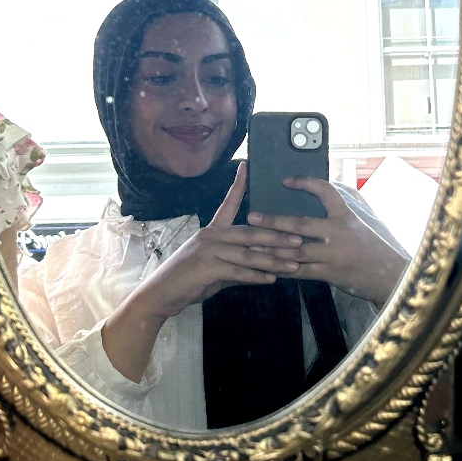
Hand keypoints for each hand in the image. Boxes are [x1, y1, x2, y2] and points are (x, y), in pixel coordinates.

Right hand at [134, 163, 304, 318]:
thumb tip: (263, 265)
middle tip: (299, 239)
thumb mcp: (216, 269)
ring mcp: (208, 251)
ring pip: (247, 254)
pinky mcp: (207, 268)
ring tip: (293, 264)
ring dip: (272, 260)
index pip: (227, 203)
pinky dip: (255, 276)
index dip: (237, 185)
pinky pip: (237, 272)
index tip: (246, 166)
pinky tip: (271, 279)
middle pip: (249, 232)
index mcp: (212, 231)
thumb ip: (238, 264)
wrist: (162, 294)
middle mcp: (210, 236)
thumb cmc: (188, 280)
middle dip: (277, 236)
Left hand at [247, 176, 408, 308]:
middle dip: (274, 221)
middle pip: (301, 224)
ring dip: (273, 247)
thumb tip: (312, 208)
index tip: (286, 180)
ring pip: (297, 250)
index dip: (306, 183)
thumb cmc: (371, 248)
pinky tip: (268, 266)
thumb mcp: (357, 225)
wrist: (388, 276)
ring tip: (253, 243)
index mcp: (346, 216)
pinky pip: (301, 271)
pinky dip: (284, 268)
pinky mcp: (330, 273)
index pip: (326, 192)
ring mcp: (334, 254)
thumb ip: (335, 217)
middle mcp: (339, 232)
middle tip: (252, 216)